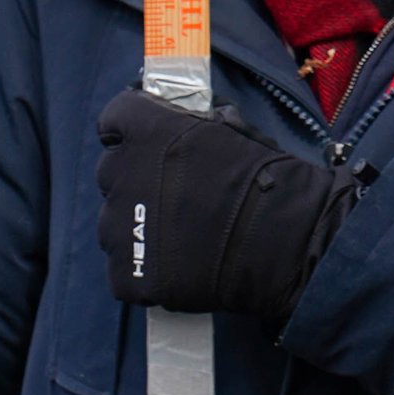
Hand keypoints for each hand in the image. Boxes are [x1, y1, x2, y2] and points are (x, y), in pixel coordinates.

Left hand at [95, 91, 361, 327]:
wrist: (279, 240)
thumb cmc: (263, 177)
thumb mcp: (230, 128)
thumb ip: (192, 123)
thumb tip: (181, 119)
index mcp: (145, 131)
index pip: (114, 120)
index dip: (132, 132)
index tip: (150, 143)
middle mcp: (120, 174)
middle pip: (113, 173)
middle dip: (139, 180)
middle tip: (176, 195)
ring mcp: (118, 228)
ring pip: (116, 223)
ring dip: (140, 226)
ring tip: (182, 237)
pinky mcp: (127, 275)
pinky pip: (125, 269)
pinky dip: (146, 270)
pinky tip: (180, 267)